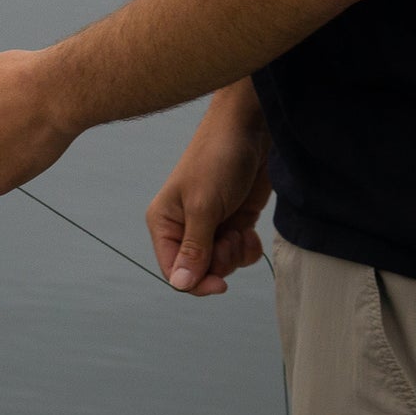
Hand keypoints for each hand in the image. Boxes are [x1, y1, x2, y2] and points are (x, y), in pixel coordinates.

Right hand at [146, 86, 272, 293]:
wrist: (250, 130)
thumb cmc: (218, 159)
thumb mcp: (204, 206)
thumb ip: (194, 248)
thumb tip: (180, 284)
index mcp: (164, 222)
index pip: (173, 271)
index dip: (196, 282)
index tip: (220, 283)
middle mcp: (184, 227)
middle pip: (200, 271)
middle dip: (220, 261)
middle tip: (229, 236)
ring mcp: (211, 225)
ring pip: (222, 264)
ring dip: (235, 253)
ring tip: (239, 228)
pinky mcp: (233, 221)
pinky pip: (239, 253)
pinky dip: (248, 248)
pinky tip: (250, 230)